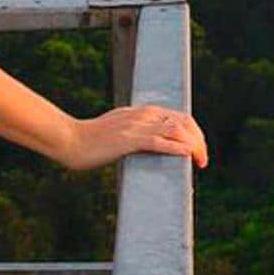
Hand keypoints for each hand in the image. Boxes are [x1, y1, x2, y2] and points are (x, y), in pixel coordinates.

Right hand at [58, 104, 208, 171]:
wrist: (69, 139)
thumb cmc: (91, 140)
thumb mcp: (119, 131)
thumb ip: (137, 135)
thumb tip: (152, 146)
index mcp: (142, 112)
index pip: (179, 117)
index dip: (194, 133)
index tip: (198, 150)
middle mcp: (143, 115)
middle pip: (184, 122)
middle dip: (199, 140)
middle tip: (204, 160)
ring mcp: (137, 126)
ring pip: (176, 131)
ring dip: (194, 146)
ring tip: (200, 162)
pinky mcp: (129, 140)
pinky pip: (159, 142)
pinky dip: (176, 148)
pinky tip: (187, 156)